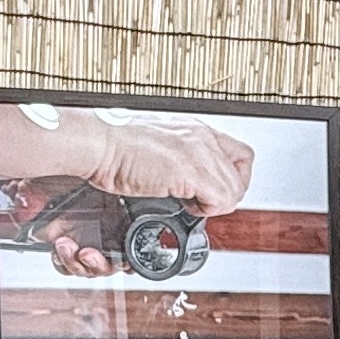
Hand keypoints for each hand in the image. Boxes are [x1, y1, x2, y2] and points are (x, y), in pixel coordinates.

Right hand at [0, 104, 255, 214]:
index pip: (239, 152)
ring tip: (189, 204)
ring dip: (215, 204)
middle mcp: (201, 136)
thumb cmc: (112, 144)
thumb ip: (176, 157)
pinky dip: (206, 210)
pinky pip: (220, 200)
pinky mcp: (190, 171)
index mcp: (193, 128)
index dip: (232, 175)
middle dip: (227, 192)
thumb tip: (184, 179)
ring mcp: (198, 153)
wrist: (96, 142)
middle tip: (203, 201)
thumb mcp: (155, 145)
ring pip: (234, 190)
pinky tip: (183, 206)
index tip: (212, 188)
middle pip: (243, 171)